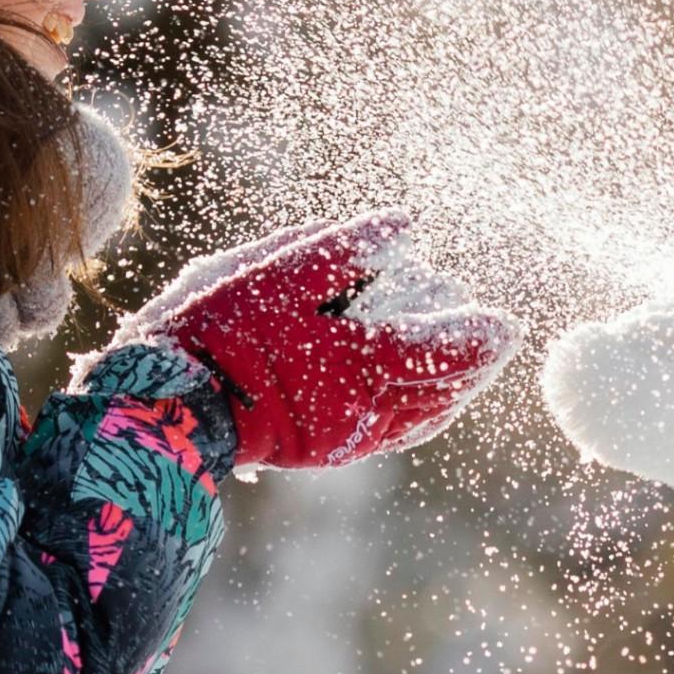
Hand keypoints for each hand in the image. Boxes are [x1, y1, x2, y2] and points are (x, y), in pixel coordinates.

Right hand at [123, 213, 519, 471]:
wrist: (166, 403)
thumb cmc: (215, 328)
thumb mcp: (274, 270)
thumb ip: (344, 247)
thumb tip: (405, 222)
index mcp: (352, 360)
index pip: (438, 351)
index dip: (477, 338)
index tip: (507, 323)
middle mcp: (360, 407)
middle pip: (441, 388)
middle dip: (476, 362)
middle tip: (499, 336)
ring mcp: (348, 435)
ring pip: (424, 415)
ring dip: (456, 389)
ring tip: (477, 362)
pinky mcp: (333, 451)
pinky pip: (398, 435)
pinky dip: (426, 413)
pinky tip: (433, 398)